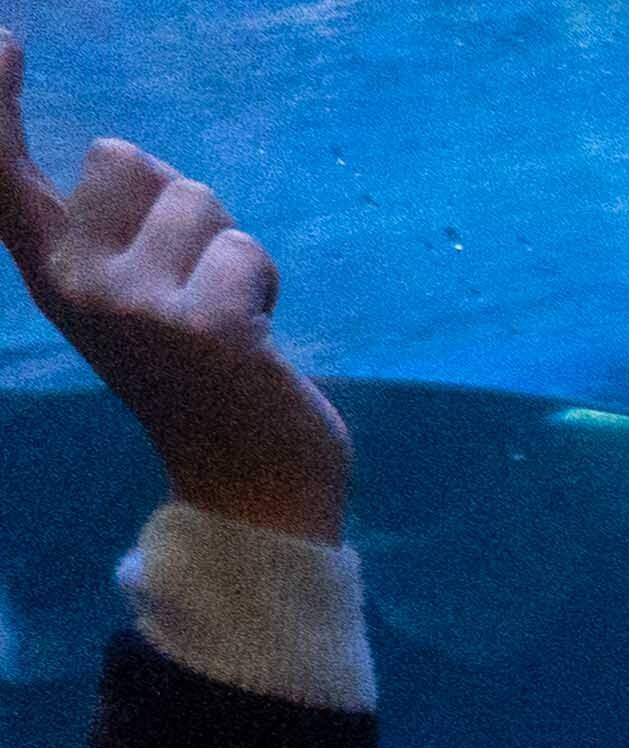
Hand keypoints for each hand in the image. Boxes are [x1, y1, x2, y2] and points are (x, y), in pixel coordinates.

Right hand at [0, 34, 347, 539]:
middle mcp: (74, 284)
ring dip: (231, 247)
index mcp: (51, 273)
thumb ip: (117, 232)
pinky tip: (254, 339)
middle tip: (194, 283)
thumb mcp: (135, 297)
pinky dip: (264, 281)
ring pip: (197, 198)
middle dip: (179, 202)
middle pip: (127, 155)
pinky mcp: (201, 326)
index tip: (6, 34)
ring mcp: (131, 305)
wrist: (247, 483)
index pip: (2, 172)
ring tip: (227, 314)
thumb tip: (123, 155)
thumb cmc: (201, 375)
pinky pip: (247, 248)